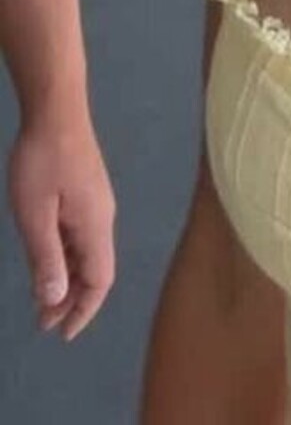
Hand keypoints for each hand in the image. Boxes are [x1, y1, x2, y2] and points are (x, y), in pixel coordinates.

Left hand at [7, 107, 115, 339]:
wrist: (56, 108)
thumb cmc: (43, 161)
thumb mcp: (35, 215)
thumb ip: (47, 259)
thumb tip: (56, 300)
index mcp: (95, 226)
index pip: (100, 280)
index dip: (84, 311)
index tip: (62, 334)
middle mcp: (103, 216)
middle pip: (96, 268)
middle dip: (73, 299)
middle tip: (43, 320)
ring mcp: (97, 200)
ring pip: (88, 251)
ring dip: (68, 278)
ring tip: (42, 296)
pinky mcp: (86, 189)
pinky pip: (81, 234)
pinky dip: (66, 255)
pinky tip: (47, 254)